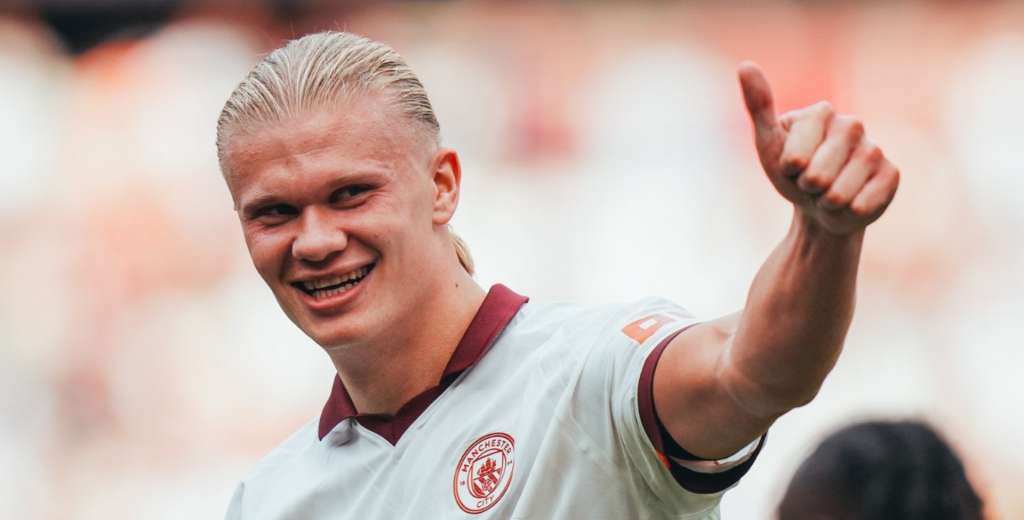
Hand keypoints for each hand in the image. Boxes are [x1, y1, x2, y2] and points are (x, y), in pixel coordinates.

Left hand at [738, 62, 898, 235]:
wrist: (820, 206)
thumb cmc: (791, 172)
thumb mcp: (768, 143)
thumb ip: (759, 106)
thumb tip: (745, 65)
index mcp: (821, 112)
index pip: (795, 156)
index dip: (789, 170)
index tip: (791, 166)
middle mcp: (852, 124)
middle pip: (818, 175)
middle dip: (807, 188)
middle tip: (809, 183)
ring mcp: (874, 149)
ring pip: (840, 192)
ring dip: (826, 202)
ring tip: (827, 193)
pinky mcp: (891, 174)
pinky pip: (863, 204)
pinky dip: (849, 212)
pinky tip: (850, 203)